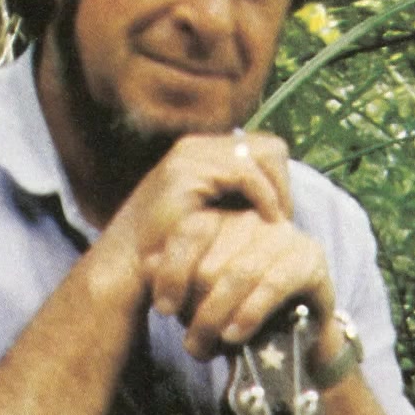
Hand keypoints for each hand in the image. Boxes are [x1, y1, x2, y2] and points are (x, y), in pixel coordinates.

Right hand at [97, 131, 291, 292]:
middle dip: (283, 183)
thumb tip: (283, 208)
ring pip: (264, 154)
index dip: (279, 181)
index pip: (263, 149)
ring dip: (277, 191)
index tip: (280, 218)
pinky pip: (246, 173)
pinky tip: (267, 223)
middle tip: (282, 220)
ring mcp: (190, 155)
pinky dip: (265, 197)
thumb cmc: (174, 254)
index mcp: (203, 154)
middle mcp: (196, 146)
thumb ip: (239, 204)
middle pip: (269, 146)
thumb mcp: (214, 221)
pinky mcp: (186, 170)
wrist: (131, 268)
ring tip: (277, 223)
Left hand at [146, 210, 335, 361]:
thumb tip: (147, 265)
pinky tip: (235, 336)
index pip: (189, 233)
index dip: (172, 272)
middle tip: (192, 343)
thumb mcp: (203, 296)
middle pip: (211, 261)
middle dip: (196, 310)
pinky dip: (249, 313)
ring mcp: (284, 236)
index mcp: (222, 218)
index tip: (163, 310)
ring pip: (239, 275)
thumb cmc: (242, 311)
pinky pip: (272, 285)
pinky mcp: (310, 260)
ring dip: (216, 318)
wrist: (300, 334)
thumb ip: (176, 277)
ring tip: (205, 348)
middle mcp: (252, 220)